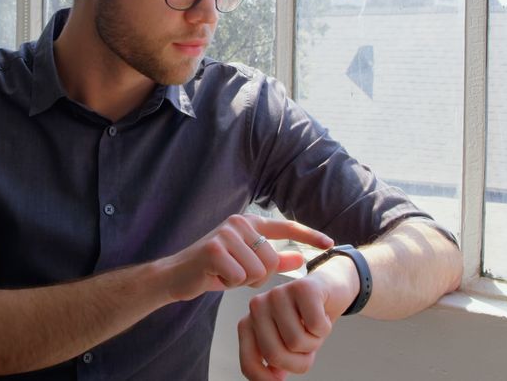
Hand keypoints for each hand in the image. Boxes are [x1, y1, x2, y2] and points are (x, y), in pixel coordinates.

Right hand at [158, 214, 332, 302]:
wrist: (176, 276)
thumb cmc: (213, 270)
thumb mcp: (247, 264)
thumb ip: (274, 260)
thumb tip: (301, 259)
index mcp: (249, 223)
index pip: (285, 226)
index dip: (308, 235)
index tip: (330, 242)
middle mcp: (239, 223)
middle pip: (272, 260)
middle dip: (258, 277)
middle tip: (236, 274)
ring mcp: (225, 234)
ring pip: (258, 270)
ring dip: (243, 281)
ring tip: (225, 274)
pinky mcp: (214, 249)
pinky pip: (240, 277)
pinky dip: (229, 284)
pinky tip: (215, 277)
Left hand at [238, 255, 359, 379]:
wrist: (328, 290)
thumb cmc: (305, 320)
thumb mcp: (286, 345)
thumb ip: (275, 361)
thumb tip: (274, 378)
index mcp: (249, 324)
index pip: (249, 364)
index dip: (265, 380)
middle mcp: (257, 306)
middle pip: (275, 354)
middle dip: (298, 362)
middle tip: (307, 348)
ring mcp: (277, 294)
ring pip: (297, 341)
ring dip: (314, 342)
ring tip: (313, 328)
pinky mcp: (302, 287)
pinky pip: (316, 326)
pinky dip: (325, 328)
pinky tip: (322, 315)